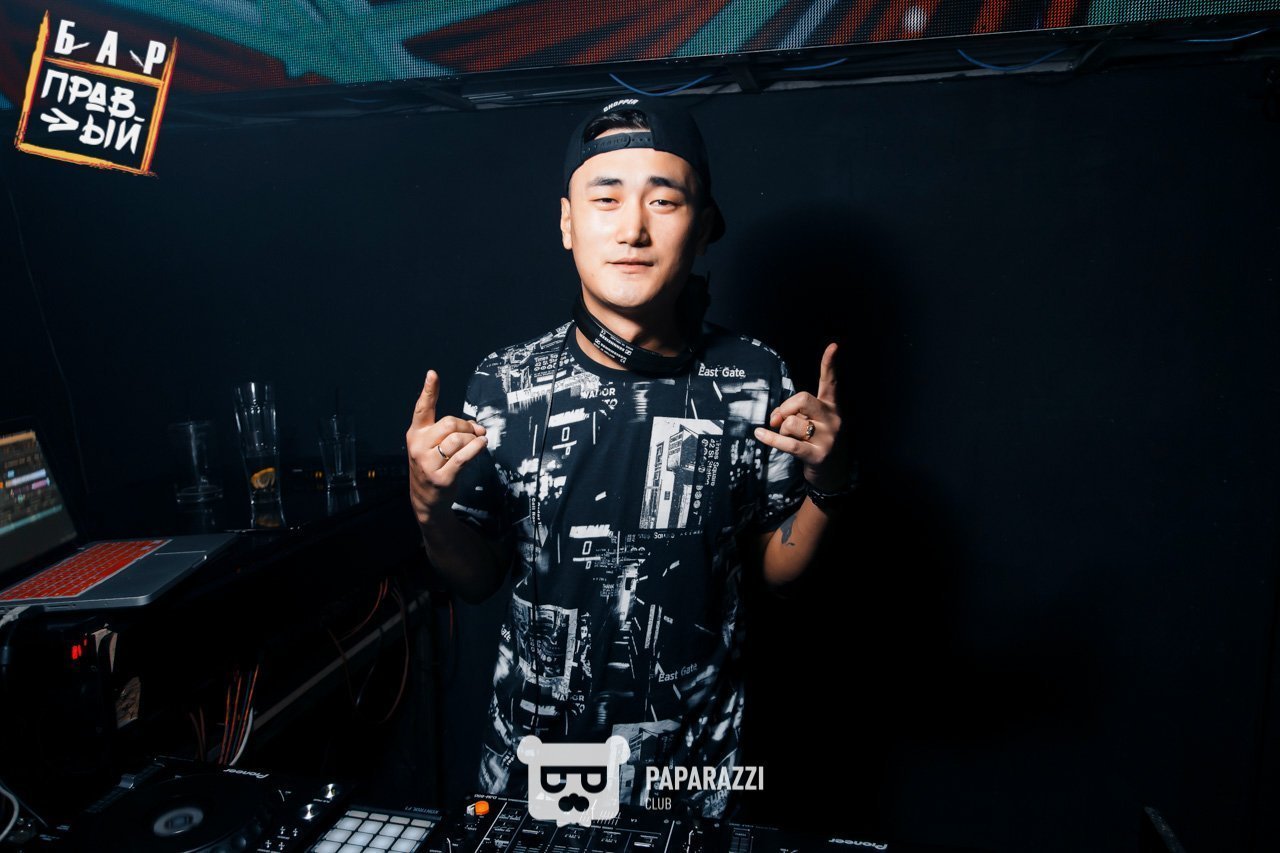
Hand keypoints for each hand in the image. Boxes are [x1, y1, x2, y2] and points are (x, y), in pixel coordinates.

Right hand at [406, 370, 487, 525]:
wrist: (426, 500)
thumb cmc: (433, 467)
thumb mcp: (432, 446)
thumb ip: (450, 431)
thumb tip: (475, 426)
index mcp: (415, 434)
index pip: (422, 408)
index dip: (429, 390)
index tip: (433, 374)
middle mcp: (419, 446)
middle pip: (449, 423)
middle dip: (467, 426)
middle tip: (474, 432)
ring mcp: (428, 463)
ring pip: (458, 439)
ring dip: (473, 439)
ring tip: (477, 442)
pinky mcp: (442, 477)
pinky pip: (464, 456)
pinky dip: (476, 448)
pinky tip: (481, 445)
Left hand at [753, 343, 850, 491]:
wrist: (833, 474)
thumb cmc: (817, 443)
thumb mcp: (811, 423)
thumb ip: (794, 413)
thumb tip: (775, 416)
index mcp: (831, 407)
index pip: (830, 382)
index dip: (830, 364)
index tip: (833, 346)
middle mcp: (833, 419)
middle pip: (803, 399)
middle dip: (785, 408)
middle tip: (777, 420)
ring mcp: (828, 437)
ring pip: (792, 423)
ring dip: (781, 430)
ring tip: (788, 439)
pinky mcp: (819, 455)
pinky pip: (789, 443)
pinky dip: (771, 439)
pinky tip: (760, 434)